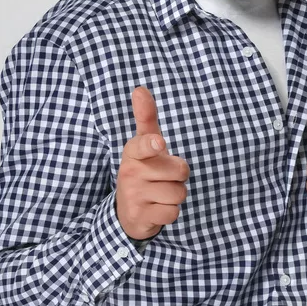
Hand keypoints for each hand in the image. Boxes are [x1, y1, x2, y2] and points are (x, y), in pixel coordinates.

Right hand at [115, 86, 189, 240]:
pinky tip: (156, 209)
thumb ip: (146, 118)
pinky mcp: (139, 216)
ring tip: (159, 194)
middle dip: (178, 177)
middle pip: (179, 171)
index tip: (159, 143)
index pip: (145, 144)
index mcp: (133, 152)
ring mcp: (133, 195)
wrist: (127, 211)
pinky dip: (170, 212)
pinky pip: (173, 213)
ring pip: (178, 193)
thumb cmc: (143, 171)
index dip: (153, 144)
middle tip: (162, 178)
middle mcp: (130, 172)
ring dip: (175, 195)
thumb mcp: (144, 145)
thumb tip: (139, 89)